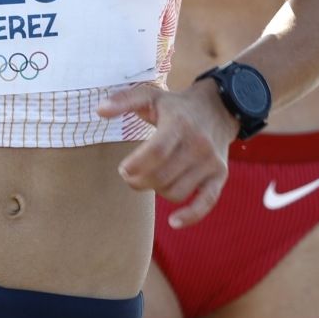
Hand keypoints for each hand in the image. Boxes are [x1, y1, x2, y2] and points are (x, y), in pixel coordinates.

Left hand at [97, 79, 236, 228]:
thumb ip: (124, 100)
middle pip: (163, 176)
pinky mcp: (219, 175)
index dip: (136, 165)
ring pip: (177, 192)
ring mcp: (210, 162)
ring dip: (157, 191)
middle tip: (129, 176)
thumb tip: (99, 110)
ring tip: (150, 179)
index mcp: (179, 124)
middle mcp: (198, 144)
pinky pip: (206, 202)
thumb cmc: (177, 106)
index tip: (123, 169)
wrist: (219, 108)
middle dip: (139, 181)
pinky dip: (190, 215)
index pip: (157, 152)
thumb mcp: (151, 95)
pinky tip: (174, 222)